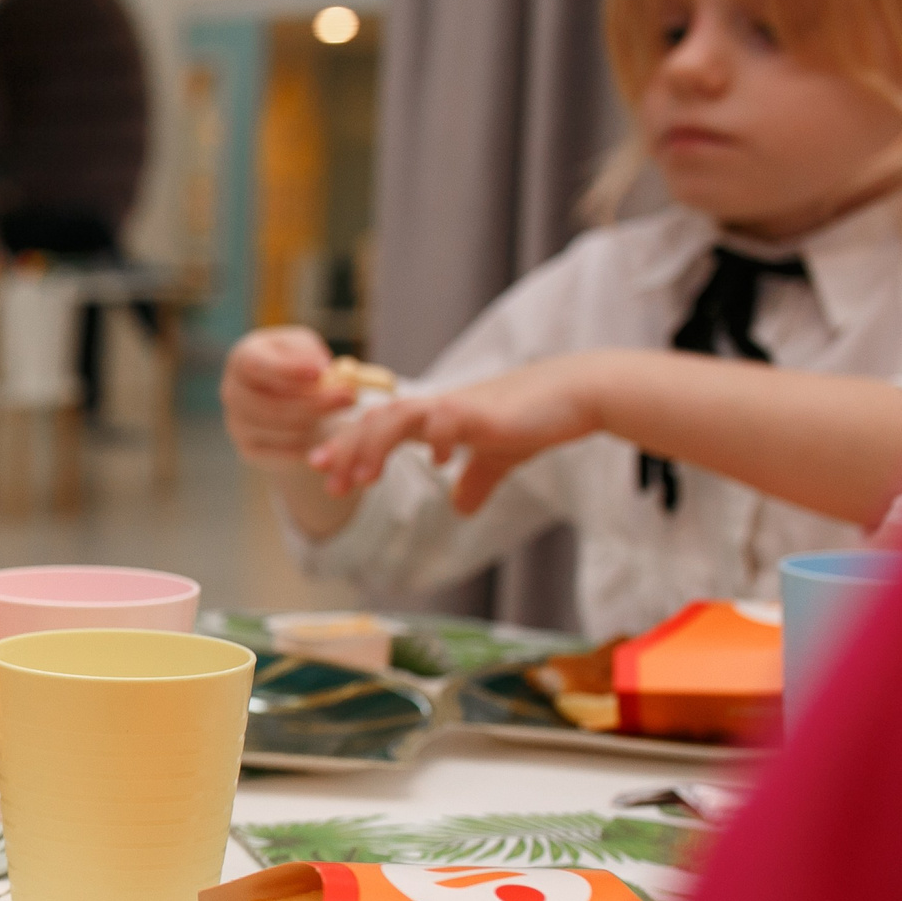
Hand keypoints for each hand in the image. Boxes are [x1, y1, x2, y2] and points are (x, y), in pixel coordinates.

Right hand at [223, 326, 356, 464]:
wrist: (287, 395)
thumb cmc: (297, 363)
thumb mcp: (304, 347)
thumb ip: (308, 353)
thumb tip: (319, 368)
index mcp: (242, 359)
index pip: (256, 366)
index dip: (288, 371)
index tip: (321, 373)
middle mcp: (232, 392)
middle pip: (268, 405)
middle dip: (313, 402)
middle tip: (349, 396)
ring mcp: (237, 423)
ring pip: (280, 429)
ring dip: (315, 420)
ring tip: (341, 408)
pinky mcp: (249, 448)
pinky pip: (283, 450)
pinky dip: (309, 440)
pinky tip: (324, 426)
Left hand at [308, 358, 603, 512]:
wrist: (579, 392)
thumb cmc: (537, 419)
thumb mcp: (499, 458)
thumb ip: (476, 481)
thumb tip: (461, 508)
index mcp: (435, 420)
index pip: (378, 428)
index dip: (348, 448)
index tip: (322, 473)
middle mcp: (438, 409)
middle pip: (375, 421)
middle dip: (346, 451)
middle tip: (327, 482)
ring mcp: (458, 407)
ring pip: (399, 416)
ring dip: (375, 445)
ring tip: (362, 478)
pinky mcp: (483, 410)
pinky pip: (450, 419)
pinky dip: (439, 438)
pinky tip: (440, 462)